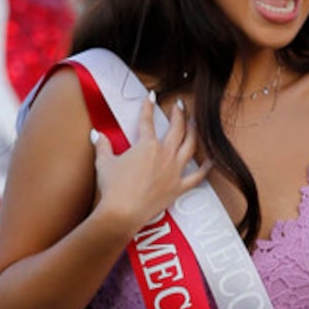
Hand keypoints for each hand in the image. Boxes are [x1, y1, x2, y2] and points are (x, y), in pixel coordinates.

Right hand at [92, 91, 210, 236]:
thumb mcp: (104, 163)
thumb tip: (96, 135)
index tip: (151, 96)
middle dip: (179, 114)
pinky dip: (205, 168)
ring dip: (194, 133)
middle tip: (180, 105)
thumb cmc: (113, 188)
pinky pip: (197, 177)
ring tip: (195, 124)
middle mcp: (164, 155)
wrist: (122, 212)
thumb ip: (103, 146)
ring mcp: (174, 171)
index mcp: (147, 146)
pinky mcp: (178, 188)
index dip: (148, 107)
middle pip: (176, 129)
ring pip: (190, 147)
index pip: (147, 121)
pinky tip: (211, 160)